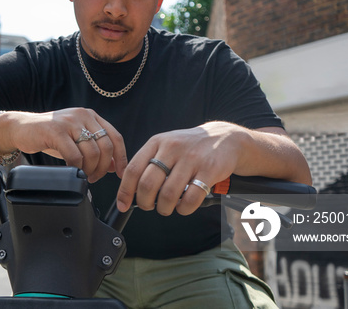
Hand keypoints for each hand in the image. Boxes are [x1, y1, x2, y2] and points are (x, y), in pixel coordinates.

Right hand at [0, 109, 126, 181]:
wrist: (21, 128)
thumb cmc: (50, 136)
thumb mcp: (76, 141)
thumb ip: (95, 150)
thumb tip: (116, 166)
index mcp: (91, 116)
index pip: (115, 137)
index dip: (121, 157)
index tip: (121, 174)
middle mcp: (82, 115)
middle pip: (106, 146)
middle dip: (103, 168)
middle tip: (95, 177)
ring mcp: (69, 122)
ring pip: (92, 152)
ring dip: (90, 169)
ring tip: (83, 175)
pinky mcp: (55, 131)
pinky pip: (74, 155)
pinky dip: (76, 168)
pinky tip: (72, 170)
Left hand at [116, 122, 246, 215]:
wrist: (225, 138)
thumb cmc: (190, 147)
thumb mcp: (166, 145)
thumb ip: (148, 163)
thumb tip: (129, 190)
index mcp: (157, 142)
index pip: (133, 169)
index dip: (125, 191)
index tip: (122, 204)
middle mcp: (172, 148)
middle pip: (148, 184)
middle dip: (144, 202)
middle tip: (148, 206)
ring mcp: (191, 158)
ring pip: (168, 194)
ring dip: (164, 208)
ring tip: (167, 207)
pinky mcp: (209, 169)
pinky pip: (191, 198)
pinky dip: (184, 209)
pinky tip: (183, 205)